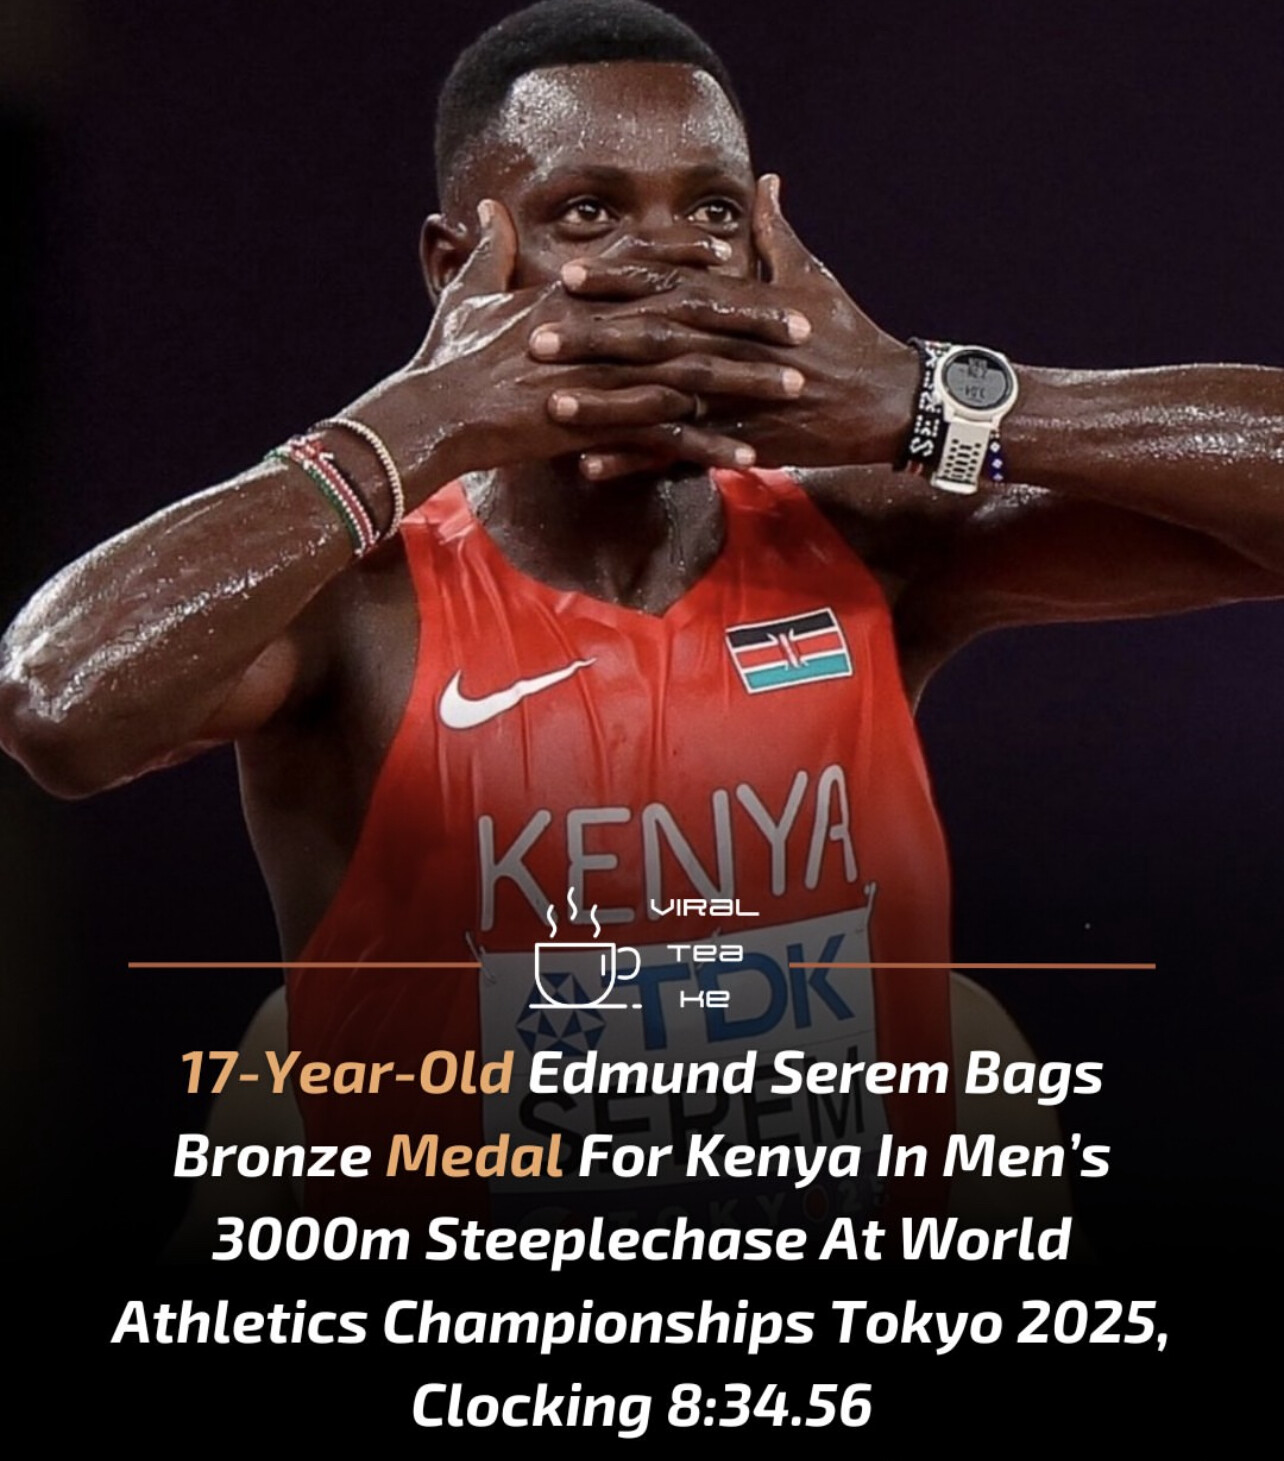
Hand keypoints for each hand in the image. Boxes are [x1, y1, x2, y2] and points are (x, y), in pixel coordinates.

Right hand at [356, 202, 799, 499]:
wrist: (432, 413)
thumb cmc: (445, 358)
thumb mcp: (467, 294)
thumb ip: (489, 253)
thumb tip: (486, 210)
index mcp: (577, 296)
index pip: (648, 266)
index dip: (693, 259)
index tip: (736, 253)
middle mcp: (600, 327)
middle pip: (692, 315)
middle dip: (751, 319)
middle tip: (803, 325)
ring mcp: (603, 375)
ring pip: (692, 372)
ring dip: (747, 381)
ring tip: (795, 388)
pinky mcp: (598, 423)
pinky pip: (665, 436)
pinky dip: (707, 447)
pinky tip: (748, 458)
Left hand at [553, 176, 919, 479]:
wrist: (889, 402)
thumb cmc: (849, 335)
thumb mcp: (813, 278)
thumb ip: (776, 233)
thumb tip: (767, 182)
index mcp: (741, 303)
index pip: (668, 284)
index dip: (617, 279)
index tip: (569, 274)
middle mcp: (731, 348)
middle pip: (651, 340)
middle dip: (592, 339)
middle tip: (535, 336)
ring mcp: (735, 398)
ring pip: (658, 399)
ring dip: (602, 403)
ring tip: (550, 404)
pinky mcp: (741, 442)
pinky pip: (679, 454)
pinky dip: (636, 462)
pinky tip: (591, 466)